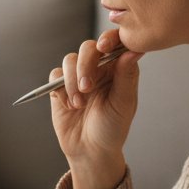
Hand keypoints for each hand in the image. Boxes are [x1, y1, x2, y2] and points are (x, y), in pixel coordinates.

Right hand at [49, 30, 142, 188]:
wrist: (89, 150)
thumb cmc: (112, 129)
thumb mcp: (123, 104)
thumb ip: (126, 76)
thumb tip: (133, 51)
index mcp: (118, 69)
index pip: (114, 43)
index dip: (109, 39)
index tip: (104, 47)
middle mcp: (98, 69)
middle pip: (88, 48)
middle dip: (86, 66)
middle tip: (87, 88)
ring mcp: (77, 76)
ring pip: (70, 60)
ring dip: (72, 80)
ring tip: (79, 103)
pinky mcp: (60, 86)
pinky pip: (55, 75)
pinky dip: (61, 89)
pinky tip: (69, 105)